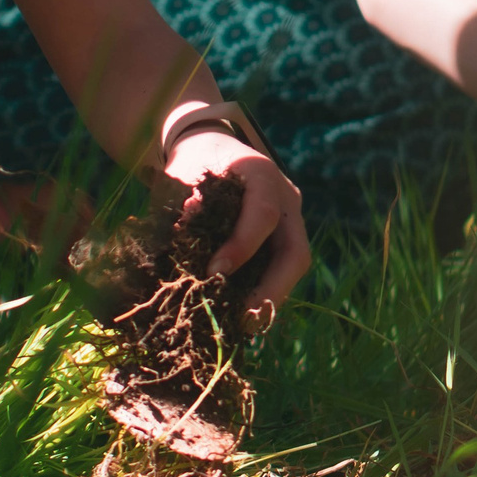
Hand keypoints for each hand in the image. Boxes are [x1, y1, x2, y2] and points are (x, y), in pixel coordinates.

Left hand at [164, 130, 310, 326]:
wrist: (210, 151)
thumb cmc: (192, 164)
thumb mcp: (182, 174)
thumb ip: (183, 198)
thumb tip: (187, 225)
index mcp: (262, 174)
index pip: (262, 215)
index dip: (242, 247)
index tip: (213, 273)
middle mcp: (286, 198)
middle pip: (295, 251)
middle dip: (272, 289)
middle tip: (246, 321)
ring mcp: (290, 219)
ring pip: (293, 265)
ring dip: (270, 297)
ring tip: (244, 325)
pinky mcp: (284, 237)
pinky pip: (280, 268)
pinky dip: (263, 291)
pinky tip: (243, 314)